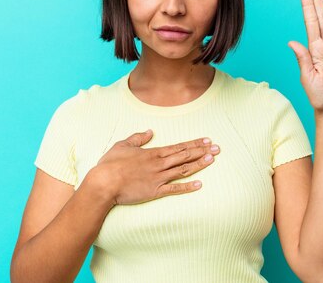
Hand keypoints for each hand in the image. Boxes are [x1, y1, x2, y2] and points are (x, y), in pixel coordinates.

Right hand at [94, 130, 220, 205]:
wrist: (104, 182)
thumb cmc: (111, 164)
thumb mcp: (123, 145)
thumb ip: (137, 138)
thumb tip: (149, 131)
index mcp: (153, 152)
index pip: (179, 146)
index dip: (194, 143)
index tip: (207, 140)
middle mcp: (159, 164)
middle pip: (185, 156)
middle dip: (203, 151)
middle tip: (218, 148)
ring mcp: (158, 178)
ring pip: (183, 170)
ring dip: (199, 164)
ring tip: (213, 160)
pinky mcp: (155, 191)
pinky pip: (175, 189)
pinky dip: (188, 187)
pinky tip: (199, 185)